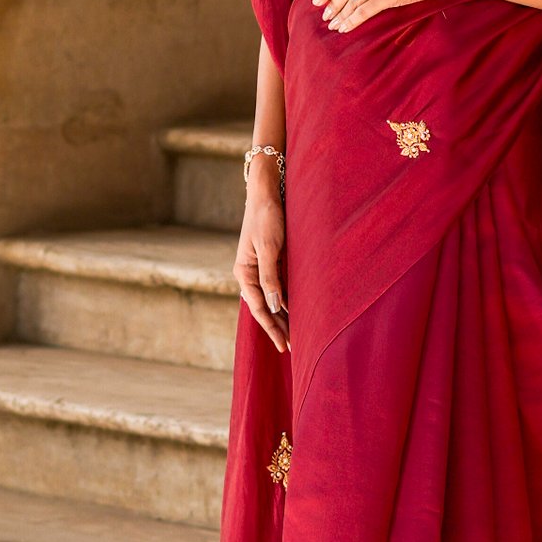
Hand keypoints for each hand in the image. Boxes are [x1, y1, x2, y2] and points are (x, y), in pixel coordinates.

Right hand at [235, 179, 287, 352]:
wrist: (267, 192)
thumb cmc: (266, 217)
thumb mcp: (268, 246)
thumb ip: (270, 277)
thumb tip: (274, 305)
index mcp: (244, 272)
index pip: (258, 307)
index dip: (271, 327)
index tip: (283, 345)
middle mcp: (251, 273)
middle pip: (264, 307)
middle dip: (278, 327)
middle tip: (292, 348)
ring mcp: (262, 268)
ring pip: (272, 299)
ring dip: (283, 316)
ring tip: (296, 335)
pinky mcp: (273, 261)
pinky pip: (280, 287)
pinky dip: (288, 300)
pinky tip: (297, 311)